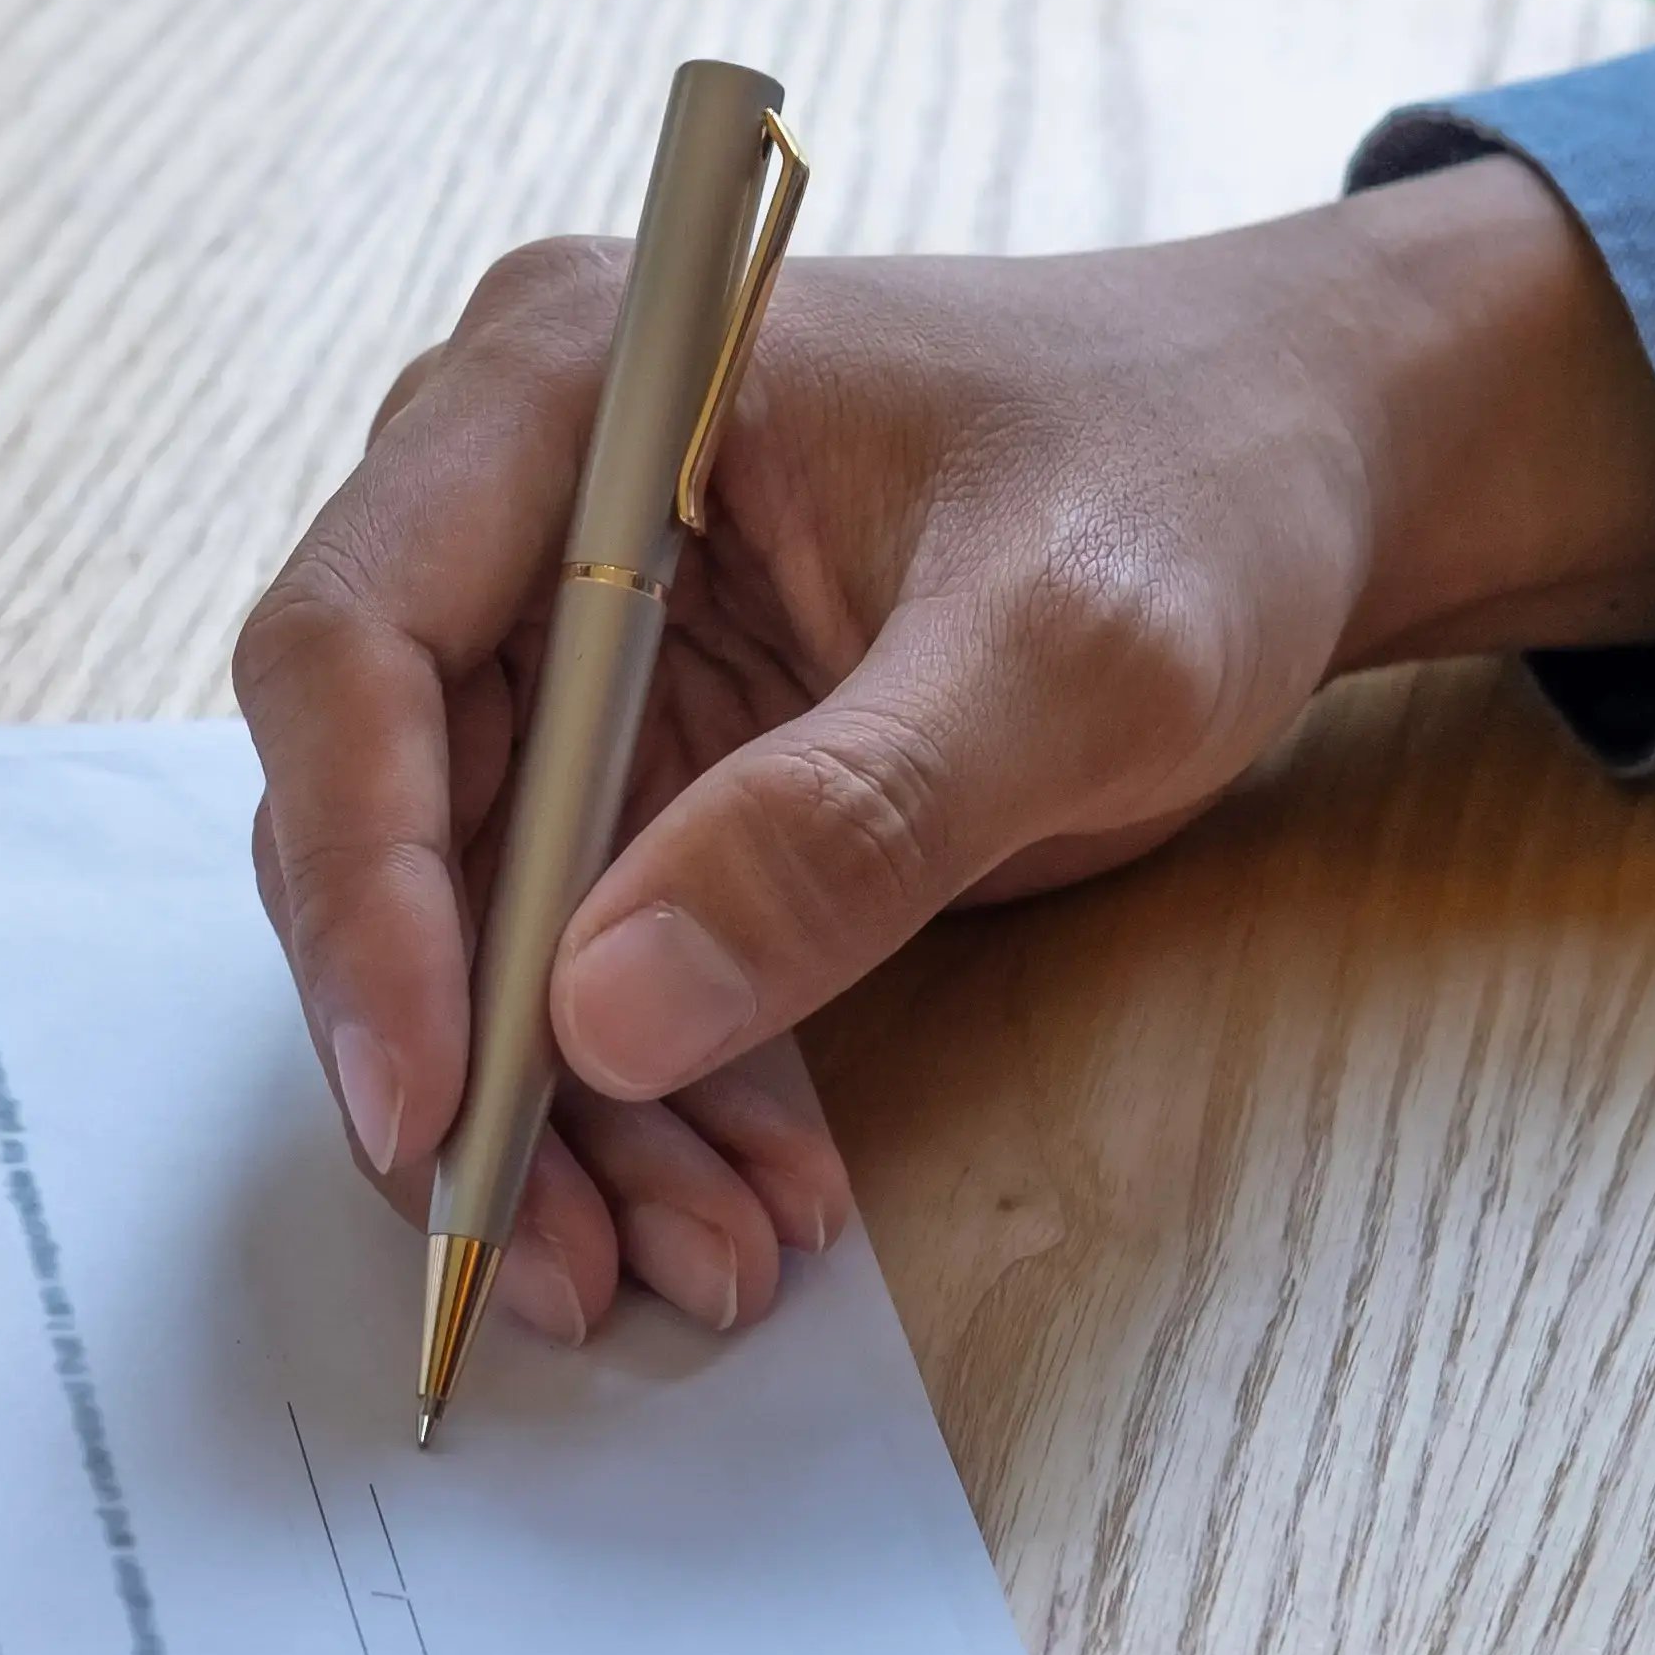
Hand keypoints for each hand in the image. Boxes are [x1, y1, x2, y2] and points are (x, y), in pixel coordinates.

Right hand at [236, 155, 1654, 1338]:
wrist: (1305, 465)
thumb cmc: (1196, 481)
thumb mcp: (1067, 649)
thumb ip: (847, 821)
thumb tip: (605, 1018)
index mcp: (562, 389)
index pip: (350, 652)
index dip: (360, 889)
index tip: (430, 1100)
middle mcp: (517, 508)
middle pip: (385, 817)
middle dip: (469, 1059)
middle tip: (557, 1257)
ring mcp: (575, 645)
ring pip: (480, 925)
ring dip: (568, 1121)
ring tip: (700, 1265)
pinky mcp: (643, 759)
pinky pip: (592, 958)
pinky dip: (657, 1094)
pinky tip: (752, 1194)